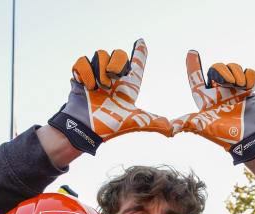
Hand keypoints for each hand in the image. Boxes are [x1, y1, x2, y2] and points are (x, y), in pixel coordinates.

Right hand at [48, 38, 169, 154]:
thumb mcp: (136, 122)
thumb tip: (173, 130)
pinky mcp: (81, 75)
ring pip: (100, 55)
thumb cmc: (110, 125)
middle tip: (110, 82)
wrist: (86, 128)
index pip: (137, 63)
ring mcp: (96, 74)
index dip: (140, 51)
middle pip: (118, 53)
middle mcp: (113, 77)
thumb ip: (154, 122)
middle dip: (115, 63)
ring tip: (98, 88)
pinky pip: (84, 61)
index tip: (141, 41)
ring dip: (99, 72)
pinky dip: (85, 73)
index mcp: (128, 85)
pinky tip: (86, 86)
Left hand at [171, 51, 254, 163]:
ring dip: (236, 74)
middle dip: (222, 71)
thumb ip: (185, 123)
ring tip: (239, 86)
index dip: (192, 65)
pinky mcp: (248, 89)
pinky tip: (247, 87)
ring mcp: (235, 89)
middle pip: (217, 68)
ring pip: (233, 68)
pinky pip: (248, 73)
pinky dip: (248, 76)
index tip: (191, 52)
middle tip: (228, 83)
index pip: (196, 77)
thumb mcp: (201, 126)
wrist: (246, 137)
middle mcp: (219, 90)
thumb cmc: (222, 133)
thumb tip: (169, 130)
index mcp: (206, 96)